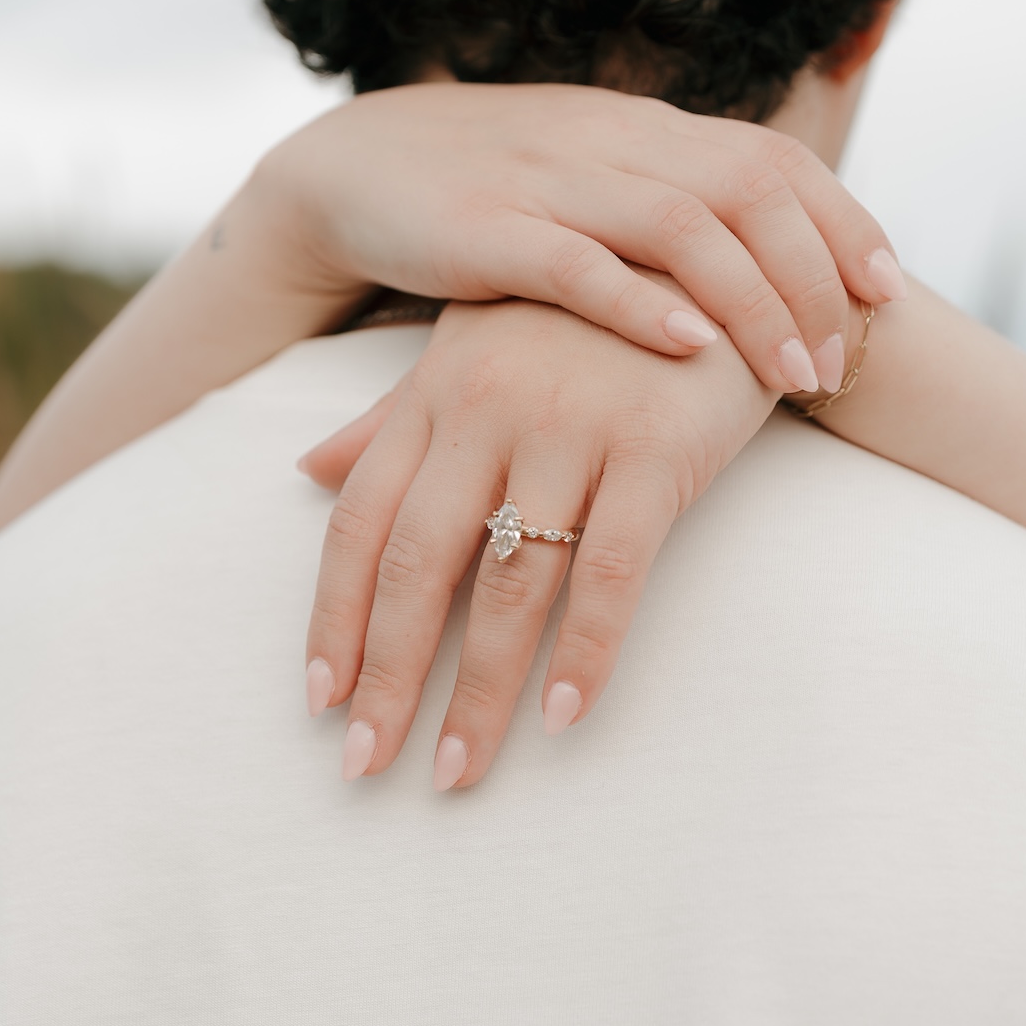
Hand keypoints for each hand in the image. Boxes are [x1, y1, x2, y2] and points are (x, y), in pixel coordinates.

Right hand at [253, 81, 905, 394]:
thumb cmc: (490, 194)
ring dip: (752, 302)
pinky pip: (575, 264)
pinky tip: (688, 347)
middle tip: (842, 362)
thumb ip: (671, 206)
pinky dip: (639, 304)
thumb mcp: (592, 183)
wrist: (352, 168)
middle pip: (748, 190)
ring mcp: (548, 181)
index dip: (841, 222)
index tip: (886, 294)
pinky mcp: (483, 230)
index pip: (772, 160)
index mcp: (644, 130)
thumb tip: (771, 268)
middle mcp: (610, 142)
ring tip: (794, 376)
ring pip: (681, 225)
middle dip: (813, 278)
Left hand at [298, 295, 780, 789]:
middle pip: (417, 565)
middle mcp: (487, 410)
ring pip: (507, 583)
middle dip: (386, 677)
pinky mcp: (652, 447)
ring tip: (456, 771)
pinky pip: (612, 571)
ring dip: (478, 691)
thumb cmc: (587, 316)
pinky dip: (586, 650)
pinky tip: (566, 715)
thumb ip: (393, 418)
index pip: (361, 522)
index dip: (334, 616)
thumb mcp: (475, 350)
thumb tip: (306, 472)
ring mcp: (569, 427)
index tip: (318, 701)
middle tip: (365, 767)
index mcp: (437, 393)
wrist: (720, 255)